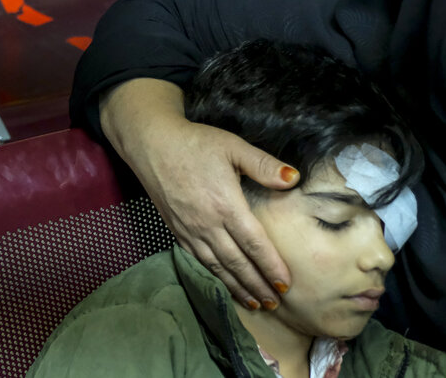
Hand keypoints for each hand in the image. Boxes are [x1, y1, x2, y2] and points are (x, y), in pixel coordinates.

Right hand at [100, 78, 298, 309]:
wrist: (151, 144)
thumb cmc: (194, 143)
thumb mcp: (232, 146)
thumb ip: (263, 164)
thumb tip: (293, 178)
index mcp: (225, 204)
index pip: (254, 244)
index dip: (270, 266)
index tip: (286, 284)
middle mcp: (207, 223)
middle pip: (237, 262)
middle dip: (257, 285)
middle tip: (275, 303)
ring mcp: (189, 229)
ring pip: (217, 266)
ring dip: (237, 286)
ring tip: (255, 303)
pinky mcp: (176, 230)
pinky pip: (199, 259)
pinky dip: (215, 275)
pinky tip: (224, 282)